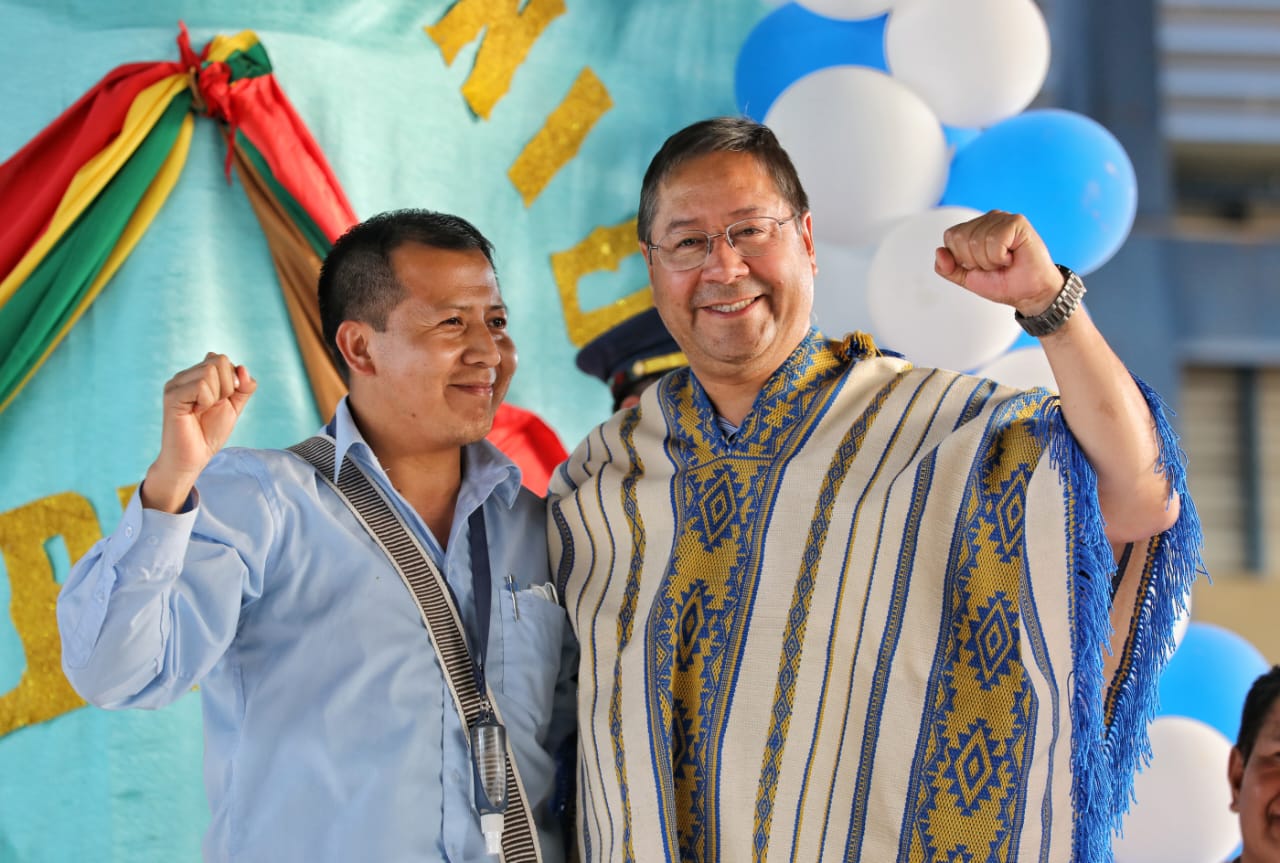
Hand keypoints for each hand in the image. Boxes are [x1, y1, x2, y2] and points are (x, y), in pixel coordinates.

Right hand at [141, 353, 256, 512]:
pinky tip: (195, 412)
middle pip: (219, 360)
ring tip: (203, 410)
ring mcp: (175, 384)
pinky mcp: (172, 395)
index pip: (221, 359)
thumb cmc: (209, 432)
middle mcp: (184, 376)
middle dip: (227, 386)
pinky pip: (201, 386)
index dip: (232, 380)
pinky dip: (207, 401)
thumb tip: (242, 367)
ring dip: (216, 395)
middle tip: (212, 406)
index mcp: (196, 375)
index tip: (223, 400)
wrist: (193, 457)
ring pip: (210, 371)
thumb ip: (243, 387)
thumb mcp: (233, 406)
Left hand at [933, 210, 1064, 316]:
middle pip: (961, 238)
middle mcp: (986, 220)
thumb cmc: (1004, 282)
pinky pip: (994, 240)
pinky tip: (1012, 256)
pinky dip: (1001, 256)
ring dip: (990, 260)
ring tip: (1004, 261)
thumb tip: (939, 252)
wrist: (1029, 293)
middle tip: (995, 265)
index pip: (950, 237)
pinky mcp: (1016, 221)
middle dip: (975, 261)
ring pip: (977, 240)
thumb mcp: (968, 278)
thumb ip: (948, 268)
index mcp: (973, 229)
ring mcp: (1001, 218)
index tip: (981, 266)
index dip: (962, 258)